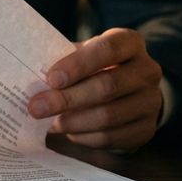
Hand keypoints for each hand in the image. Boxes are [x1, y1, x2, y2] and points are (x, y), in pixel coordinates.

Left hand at [28, 28, 162, 151]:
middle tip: (36, 107)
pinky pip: (112, 137)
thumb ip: (62, 60)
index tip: (51, 79)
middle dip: (67, 99)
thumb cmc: (94, 68)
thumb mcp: (82, 55)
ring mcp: (151, 101)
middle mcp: (148, 70)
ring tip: (50, 123)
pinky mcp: (146, 129)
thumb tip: (30, 78)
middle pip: (107, 86)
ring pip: (109, 116)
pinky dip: (85, 136)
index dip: (78, 64)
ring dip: (73, 121)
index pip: (108, 49)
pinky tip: (69, 132)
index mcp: (130, 43)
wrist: (127, 92)